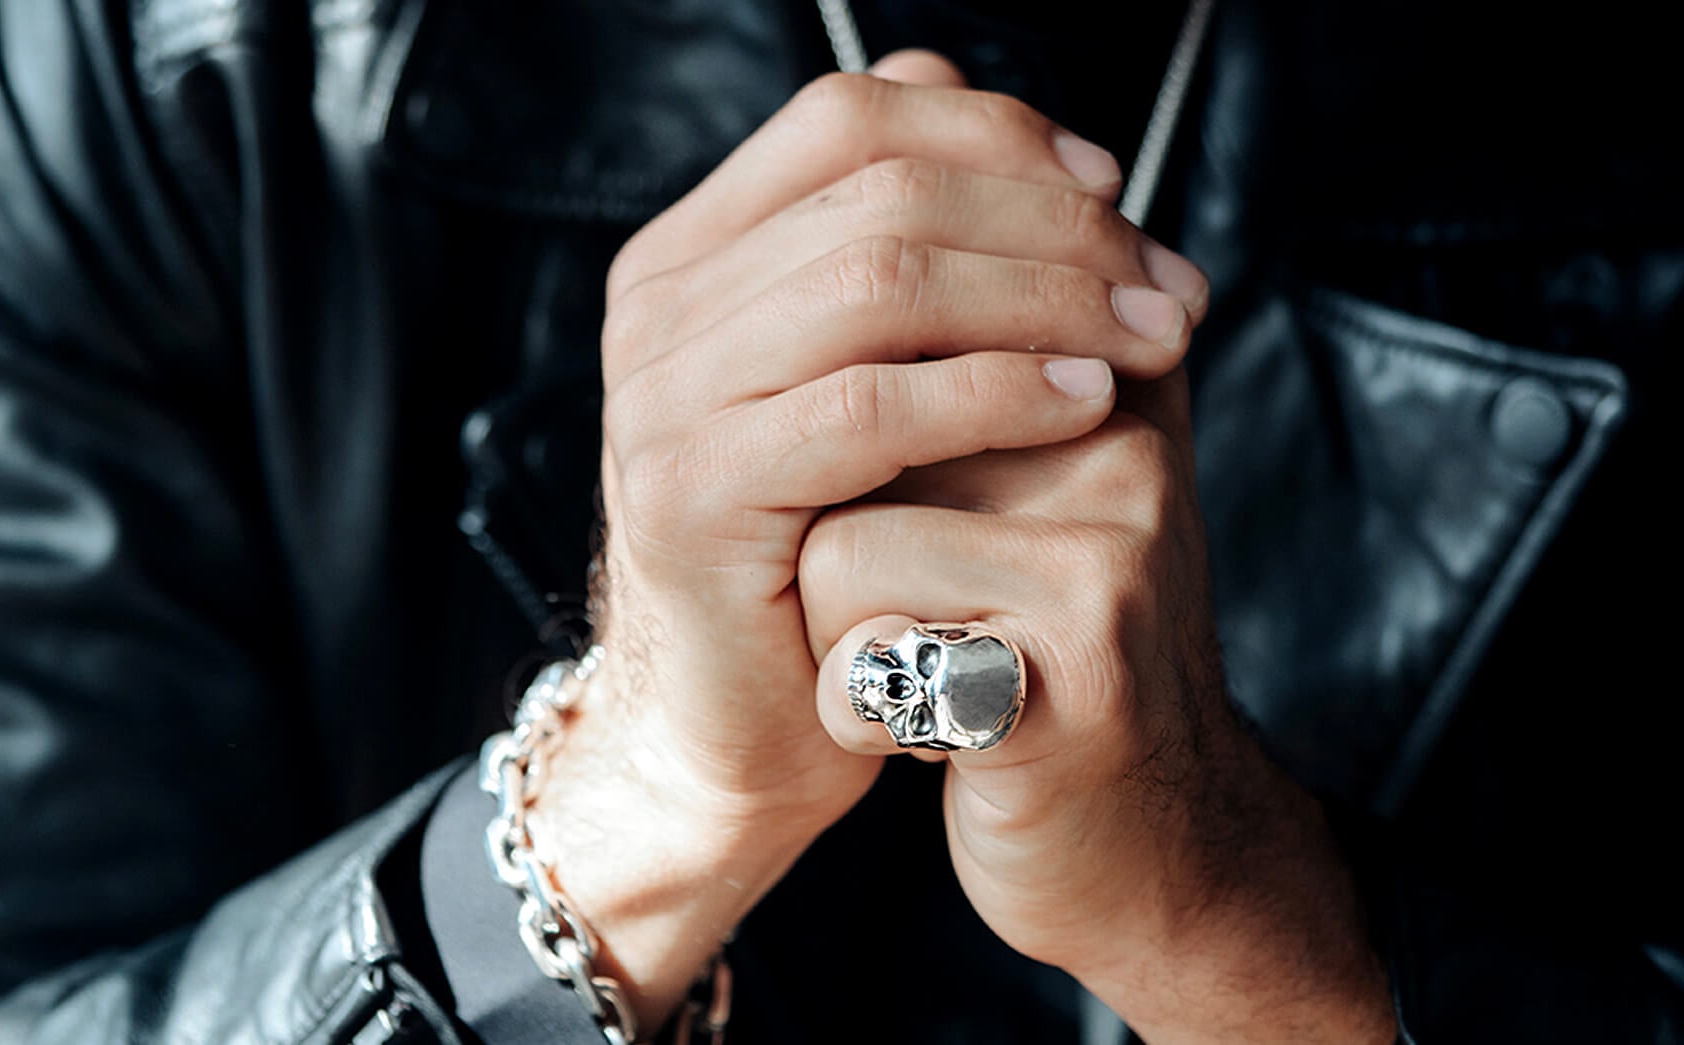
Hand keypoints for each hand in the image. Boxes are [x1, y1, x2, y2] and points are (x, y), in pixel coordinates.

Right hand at [535, 51, 1210, 1023]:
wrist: (730, 722)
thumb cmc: (820, 550)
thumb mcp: (866, 381)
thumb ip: (916, 259)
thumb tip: (1037, 141)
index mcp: (690, 255)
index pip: (848, 116)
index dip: (996, 132)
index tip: (1113, 192)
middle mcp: (657, 309)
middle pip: (882, 191)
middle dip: (1055, 226)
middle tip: (1168, 287)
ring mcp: (661, 399)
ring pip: (881, 284)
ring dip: (1047, 299)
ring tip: (1150, 340)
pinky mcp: (693, 496)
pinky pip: (869, 408)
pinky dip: (995, 391)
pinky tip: (1083, 405)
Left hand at [801, 377, 1395, 1042]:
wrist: (1157, 849)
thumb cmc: (1045, 658)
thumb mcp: (1027, 498)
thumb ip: (969, 380)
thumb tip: (836, 268)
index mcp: (1104, 381)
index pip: (894, 321)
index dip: (835, 435)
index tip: (867, 521)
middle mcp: (1121, 450)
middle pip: (847, 428)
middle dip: (832, 531)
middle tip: (903, 604)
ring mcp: (1108, 562)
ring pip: (835, 541)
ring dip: (838, 631)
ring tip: (928, 669)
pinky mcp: (1076, 678)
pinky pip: (866, 656)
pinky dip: (853, 708)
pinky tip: (925, 734)